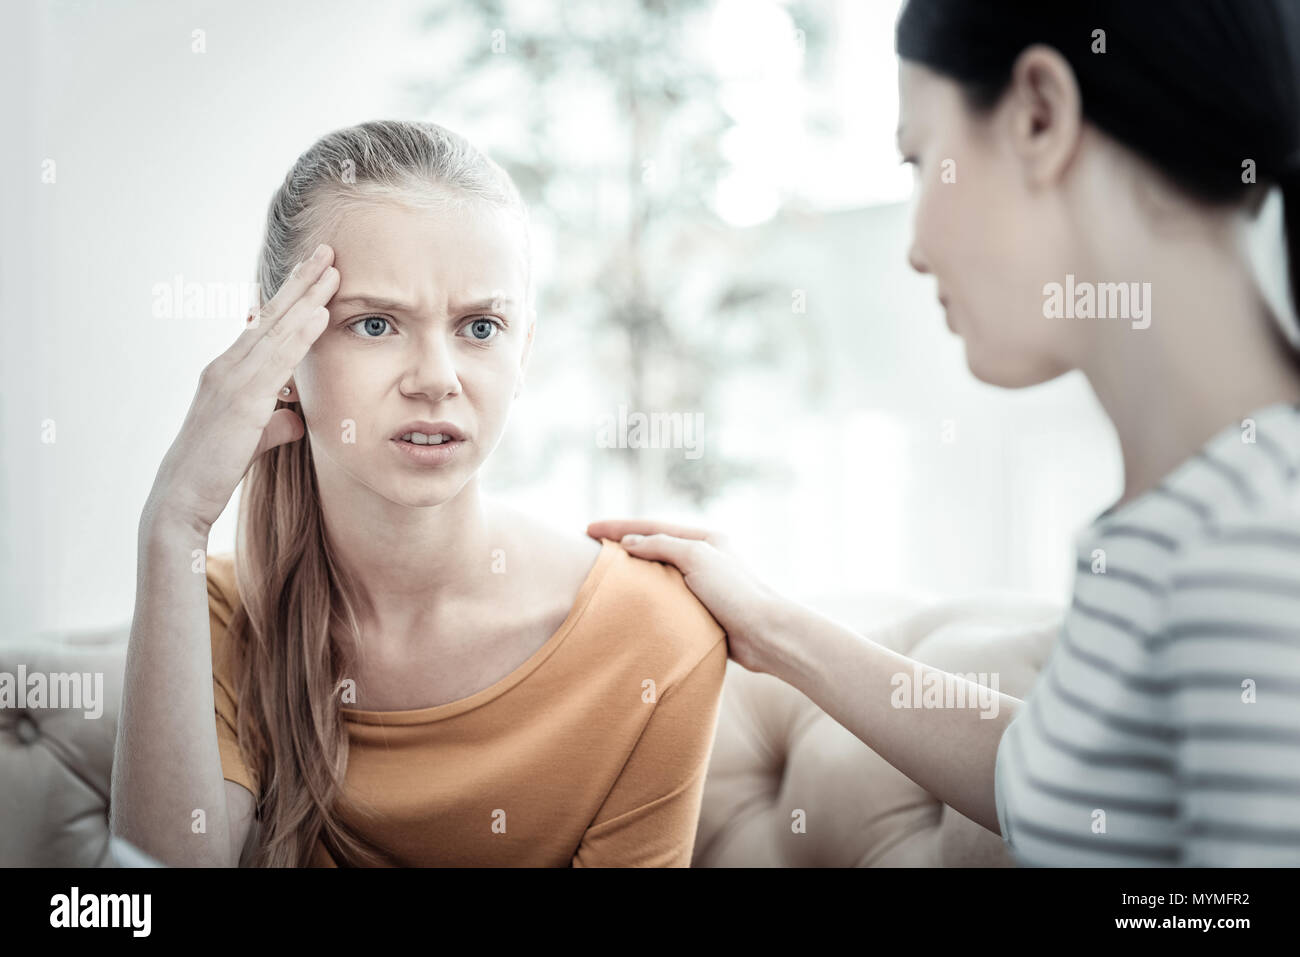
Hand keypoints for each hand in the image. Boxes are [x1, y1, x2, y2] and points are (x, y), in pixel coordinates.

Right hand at [145, 244, 340, 536]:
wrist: (181, 498)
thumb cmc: (214, 470)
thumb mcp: (252, 440)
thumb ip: (275, 424)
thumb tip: (297, 420)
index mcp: (228, 372)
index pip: (263, 326)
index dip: (289, 298)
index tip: (311, 272)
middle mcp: (226, 367)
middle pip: (270, 315)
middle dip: (300, 282)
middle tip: (326, 250)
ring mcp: (231, 380)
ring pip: (276, 329)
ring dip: (306, 297)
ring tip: (332, 268)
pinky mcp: (241, 400)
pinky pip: (277, 359)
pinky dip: (300, 334)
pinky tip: (320, 314)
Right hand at [585, 519, 784, 674]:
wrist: (765, 635)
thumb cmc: (735, 592)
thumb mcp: (696, 558)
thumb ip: (661, 546)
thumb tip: (629, 542)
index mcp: (705, 538)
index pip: (652, 527)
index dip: (618, 527)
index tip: (588, 528)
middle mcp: (704, 558)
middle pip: (655, 547)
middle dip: (624, 544)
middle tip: (592, 546)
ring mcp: (703, 584)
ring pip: (660, 573)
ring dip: (634, 571)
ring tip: (604, 572)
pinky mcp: (703, 610)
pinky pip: (667, 597)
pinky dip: (647, 596)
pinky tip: (631, 602)